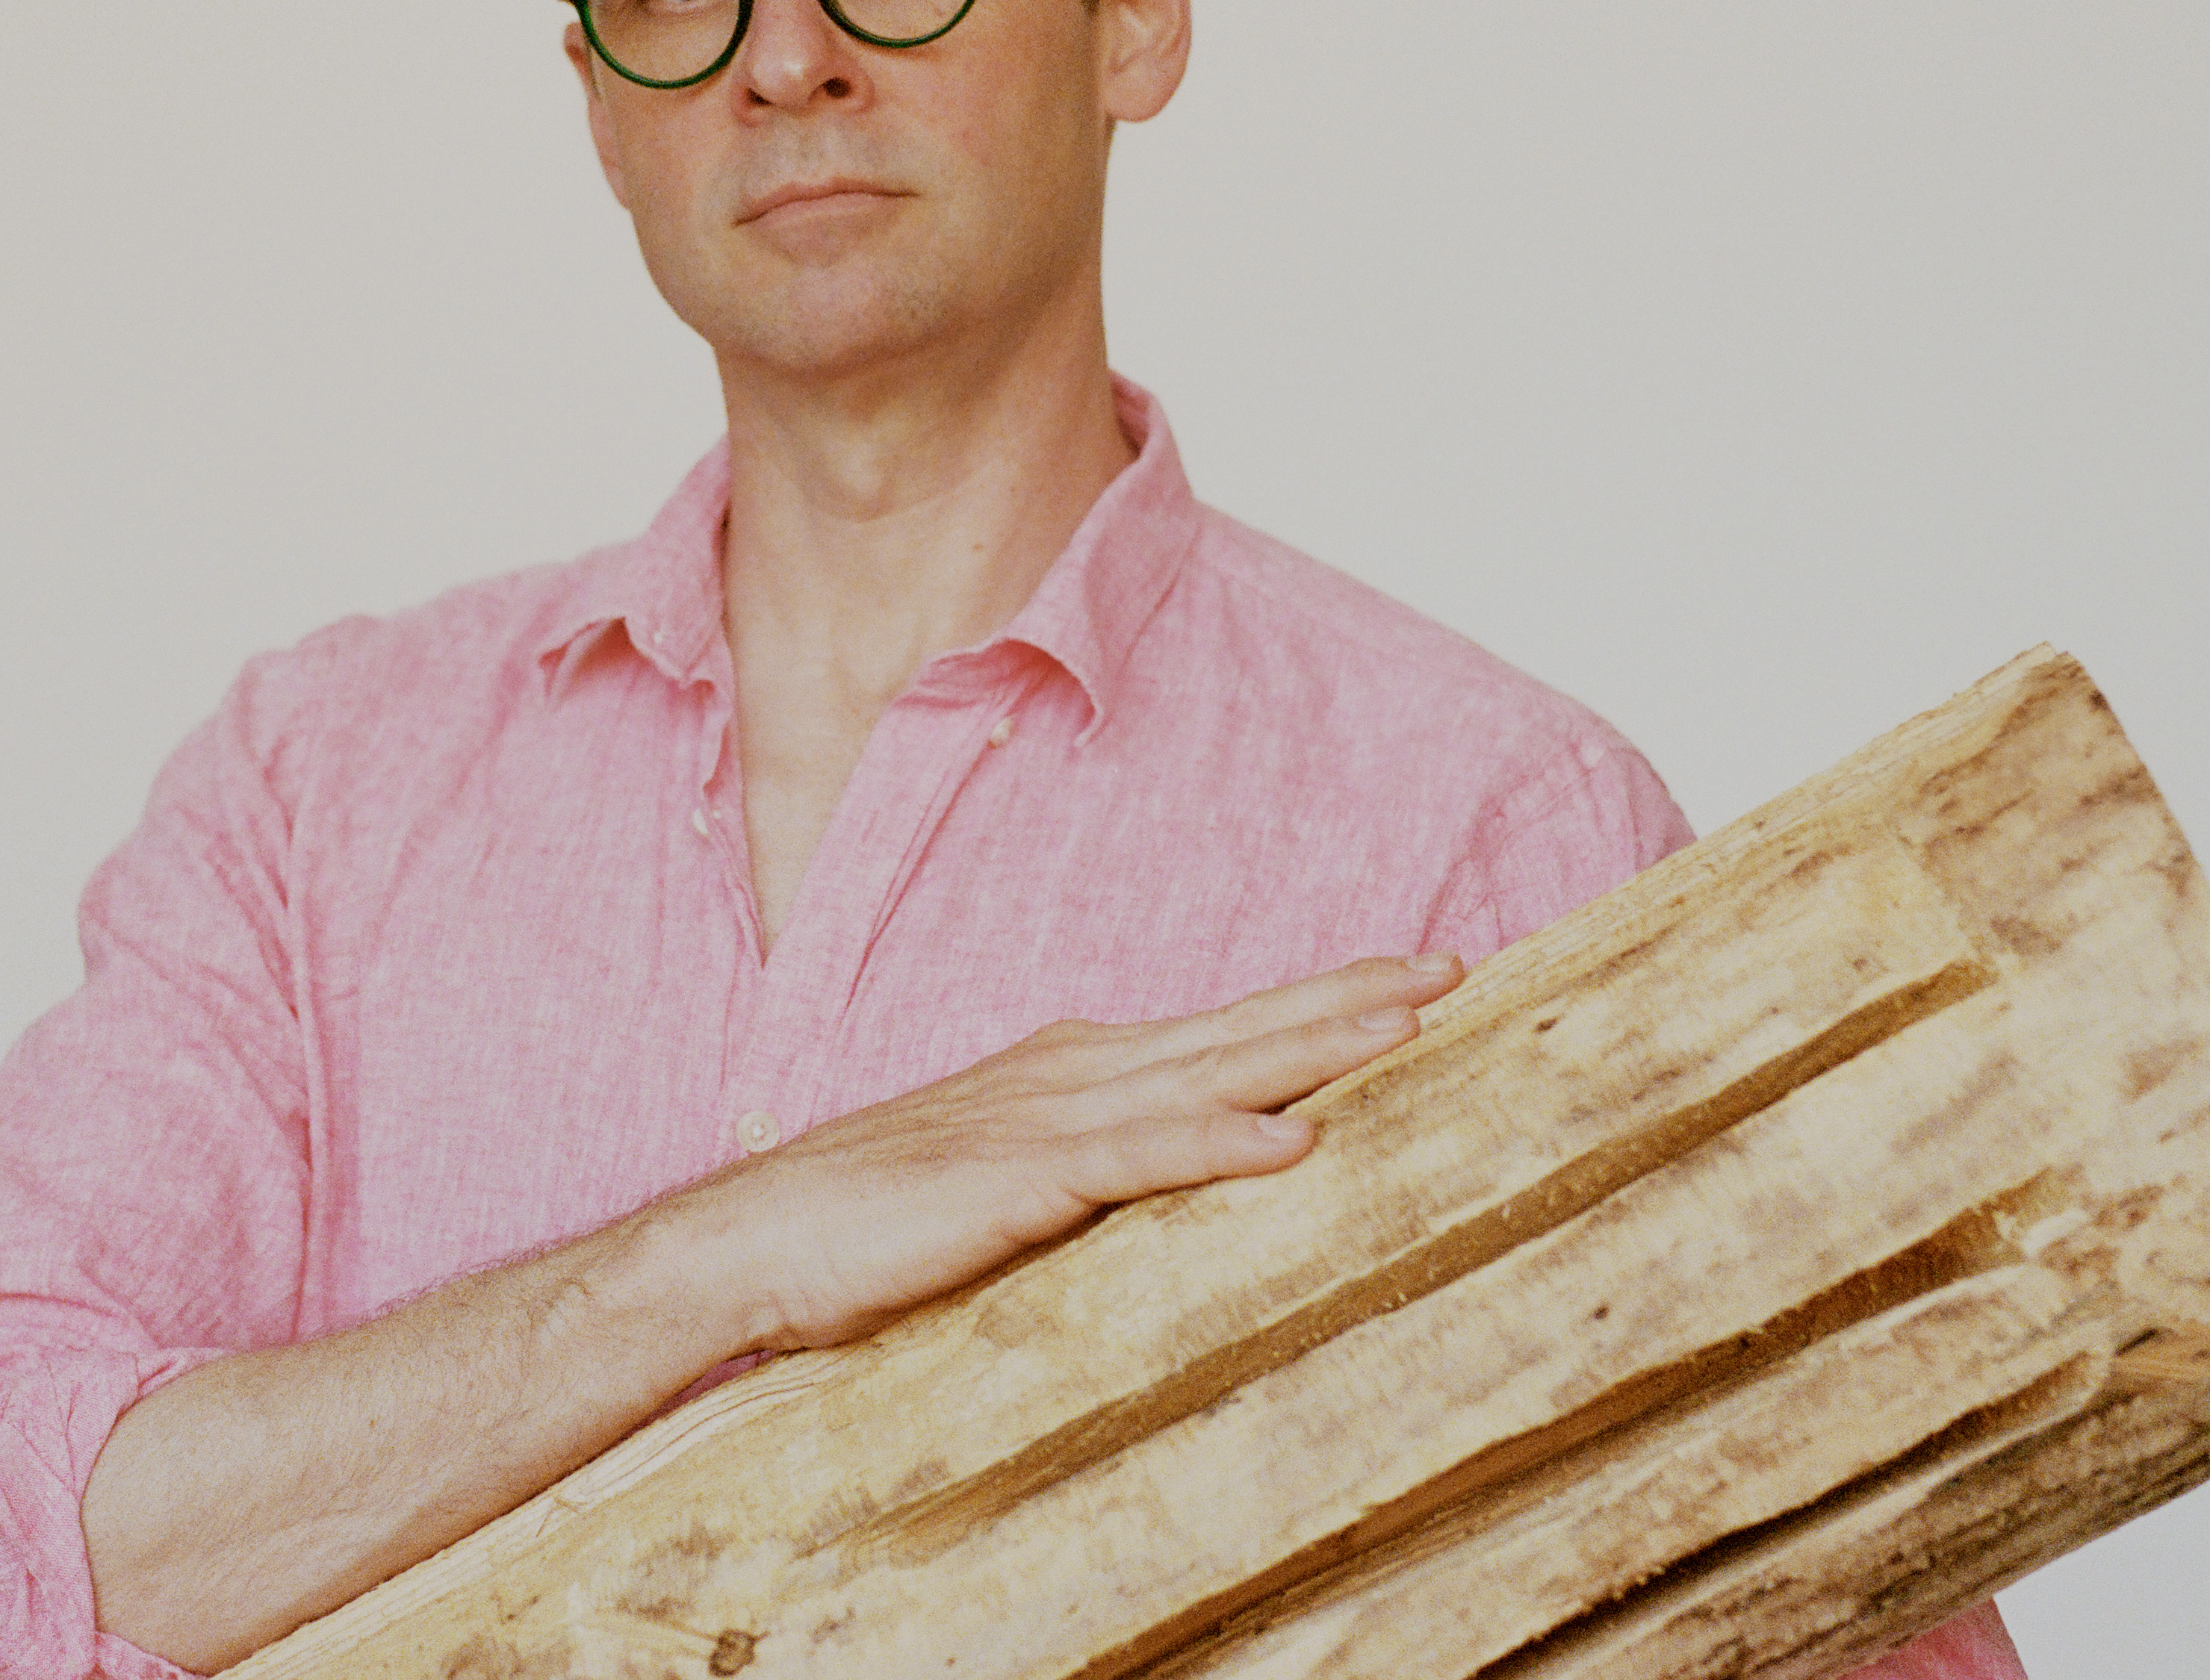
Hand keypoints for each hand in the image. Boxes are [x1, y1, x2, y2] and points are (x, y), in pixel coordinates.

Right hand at [680, 951, 1463, 1351]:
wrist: (755, 1241)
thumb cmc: (875, 1225)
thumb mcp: (1016, 1192)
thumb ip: (1101, 1180)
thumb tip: (1191, 1191)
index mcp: (1077, 1075)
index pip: (1225, 1034)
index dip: (1322, 1006)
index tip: (1414, 982)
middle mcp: (1074, 1076)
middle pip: (1239, 1031)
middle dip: (1350, 1000)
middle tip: (1454, 966)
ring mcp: (1046, 1122)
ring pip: (1210, 1074)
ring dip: (1312, 1046)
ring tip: (1407, 1025)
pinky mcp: (1017, 1182)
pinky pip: (1137, 1161)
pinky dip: (1215, 1144)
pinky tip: (1289, 1143)